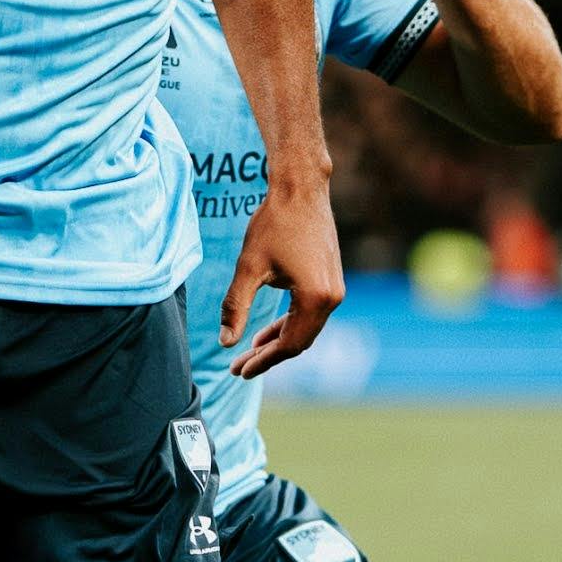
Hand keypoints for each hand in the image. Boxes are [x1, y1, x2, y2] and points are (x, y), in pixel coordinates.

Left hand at [220, 182, 345, 378]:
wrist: (301, 189)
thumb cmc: (274, 224)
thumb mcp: (248, 268)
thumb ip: (236, 307)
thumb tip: (225, 343)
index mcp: (316, 298)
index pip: (289, 344)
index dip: (262, 360)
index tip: (238, 371)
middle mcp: (333, 298)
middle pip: (299, 341)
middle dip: (268, 355)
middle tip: (238, 367)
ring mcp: (335, 289)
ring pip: (306, 328)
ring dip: (278, 341)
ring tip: (249, 351)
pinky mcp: (331, 280)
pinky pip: (310, 313)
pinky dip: (289, 324)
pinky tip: (267, 330)